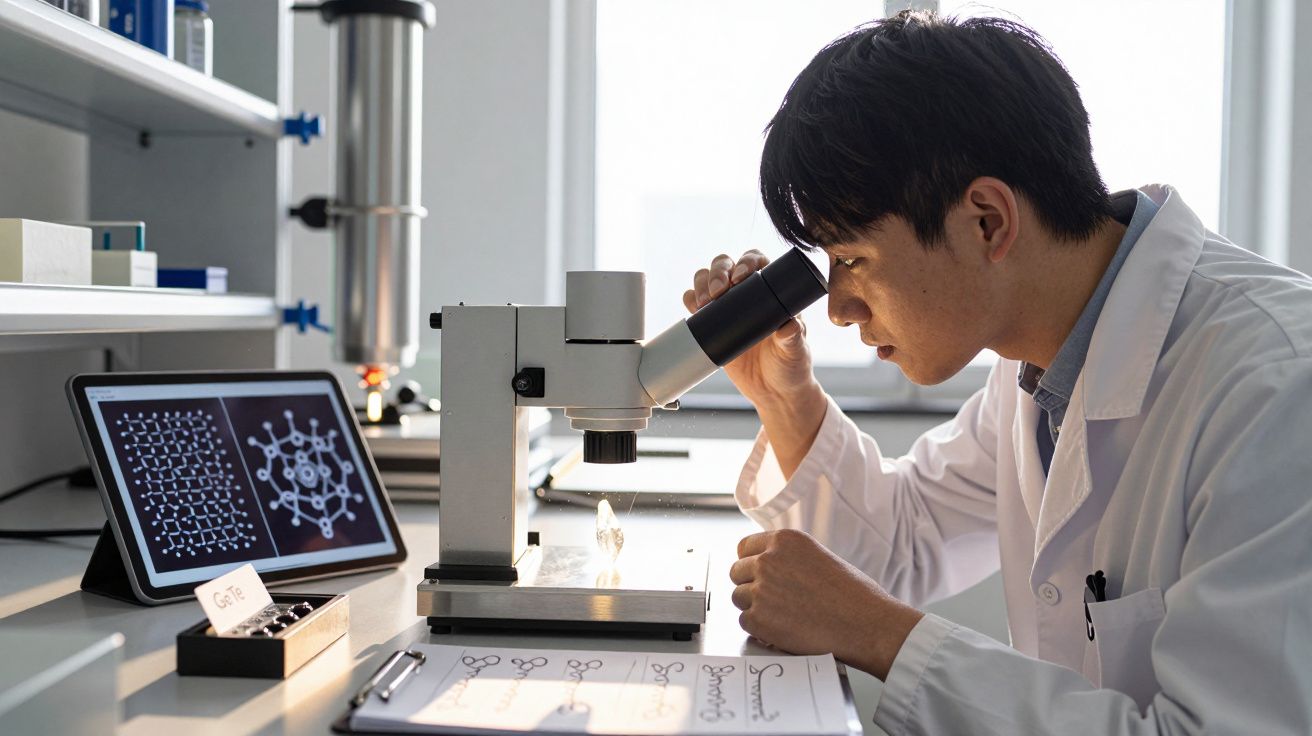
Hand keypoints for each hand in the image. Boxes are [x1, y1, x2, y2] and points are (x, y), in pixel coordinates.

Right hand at [682, 251, 818, 409]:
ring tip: (704, 303)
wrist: (773, 391)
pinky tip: (694, 309)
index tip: (741, 277)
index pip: (756, 261)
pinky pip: (694, 302)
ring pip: (706, 279)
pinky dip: (690, 300)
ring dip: (701, 283)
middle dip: (718, 271)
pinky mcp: (711, 323)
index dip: (746, 261)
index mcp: (771, 289)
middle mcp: (746, 292)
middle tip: (719, 291)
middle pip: (726, 265)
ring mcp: (727, 306)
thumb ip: (793, 337)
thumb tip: (789, 325)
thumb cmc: (791, 365)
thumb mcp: (795, 350)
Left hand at [729, 529, 923, 679]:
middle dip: (750, 585)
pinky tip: (782, 629)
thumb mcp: (818, 557)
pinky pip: (745, 622)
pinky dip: (759, 629)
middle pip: (736, 572)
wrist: (866, 624)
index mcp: (784, 540)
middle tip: (771, 600)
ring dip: (754, 608)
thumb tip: (765, 566)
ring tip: (782, 616)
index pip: (744, 548)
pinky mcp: (758, 619)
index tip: (758, 575)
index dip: (751, 563)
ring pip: (738, 598)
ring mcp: (761, 589)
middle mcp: (768, 560)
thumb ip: (788, 558)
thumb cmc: (852, 594)